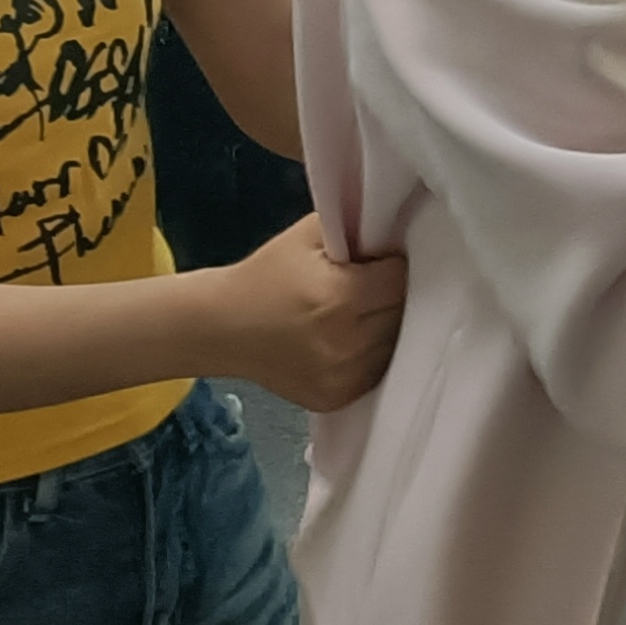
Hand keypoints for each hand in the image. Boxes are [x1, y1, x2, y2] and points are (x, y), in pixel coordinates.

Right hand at [201, 217, 407, 411]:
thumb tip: (394, 232)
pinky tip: (348, 340)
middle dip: (392, 296)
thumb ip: (355, 227)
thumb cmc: (266, 276)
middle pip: (403, 313)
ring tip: (358, 314)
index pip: (400, 279)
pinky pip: (376, 371)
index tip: (376, 262)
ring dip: (386, 328)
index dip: (391, 265)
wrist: (222, 328)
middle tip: (369, 287)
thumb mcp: (307, 235)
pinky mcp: (337, 397)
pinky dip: (371, 355)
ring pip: (395, 345)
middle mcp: (348, 341)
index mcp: (343, 297)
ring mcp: (343, 376)